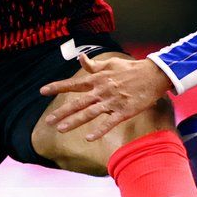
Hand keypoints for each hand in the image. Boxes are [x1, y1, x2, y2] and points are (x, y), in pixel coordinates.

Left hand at [38, 52, 174, 140]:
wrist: (153, 75)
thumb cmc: (131, 69)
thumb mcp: (110, 63)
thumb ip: (94, 65)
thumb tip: (80, 58)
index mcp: (97, 79)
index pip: (74, 84)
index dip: (57, 87)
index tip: (42, 91)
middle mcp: (101, 90)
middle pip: (78, 103)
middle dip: (62, 112)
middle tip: (48, 121)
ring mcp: (112, 102)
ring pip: (90, 113)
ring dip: (75, 121)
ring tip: (60, 129)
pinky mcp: (124, 111)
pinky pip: (109, 122)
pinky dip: (99, 130)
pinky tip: (89, 138)